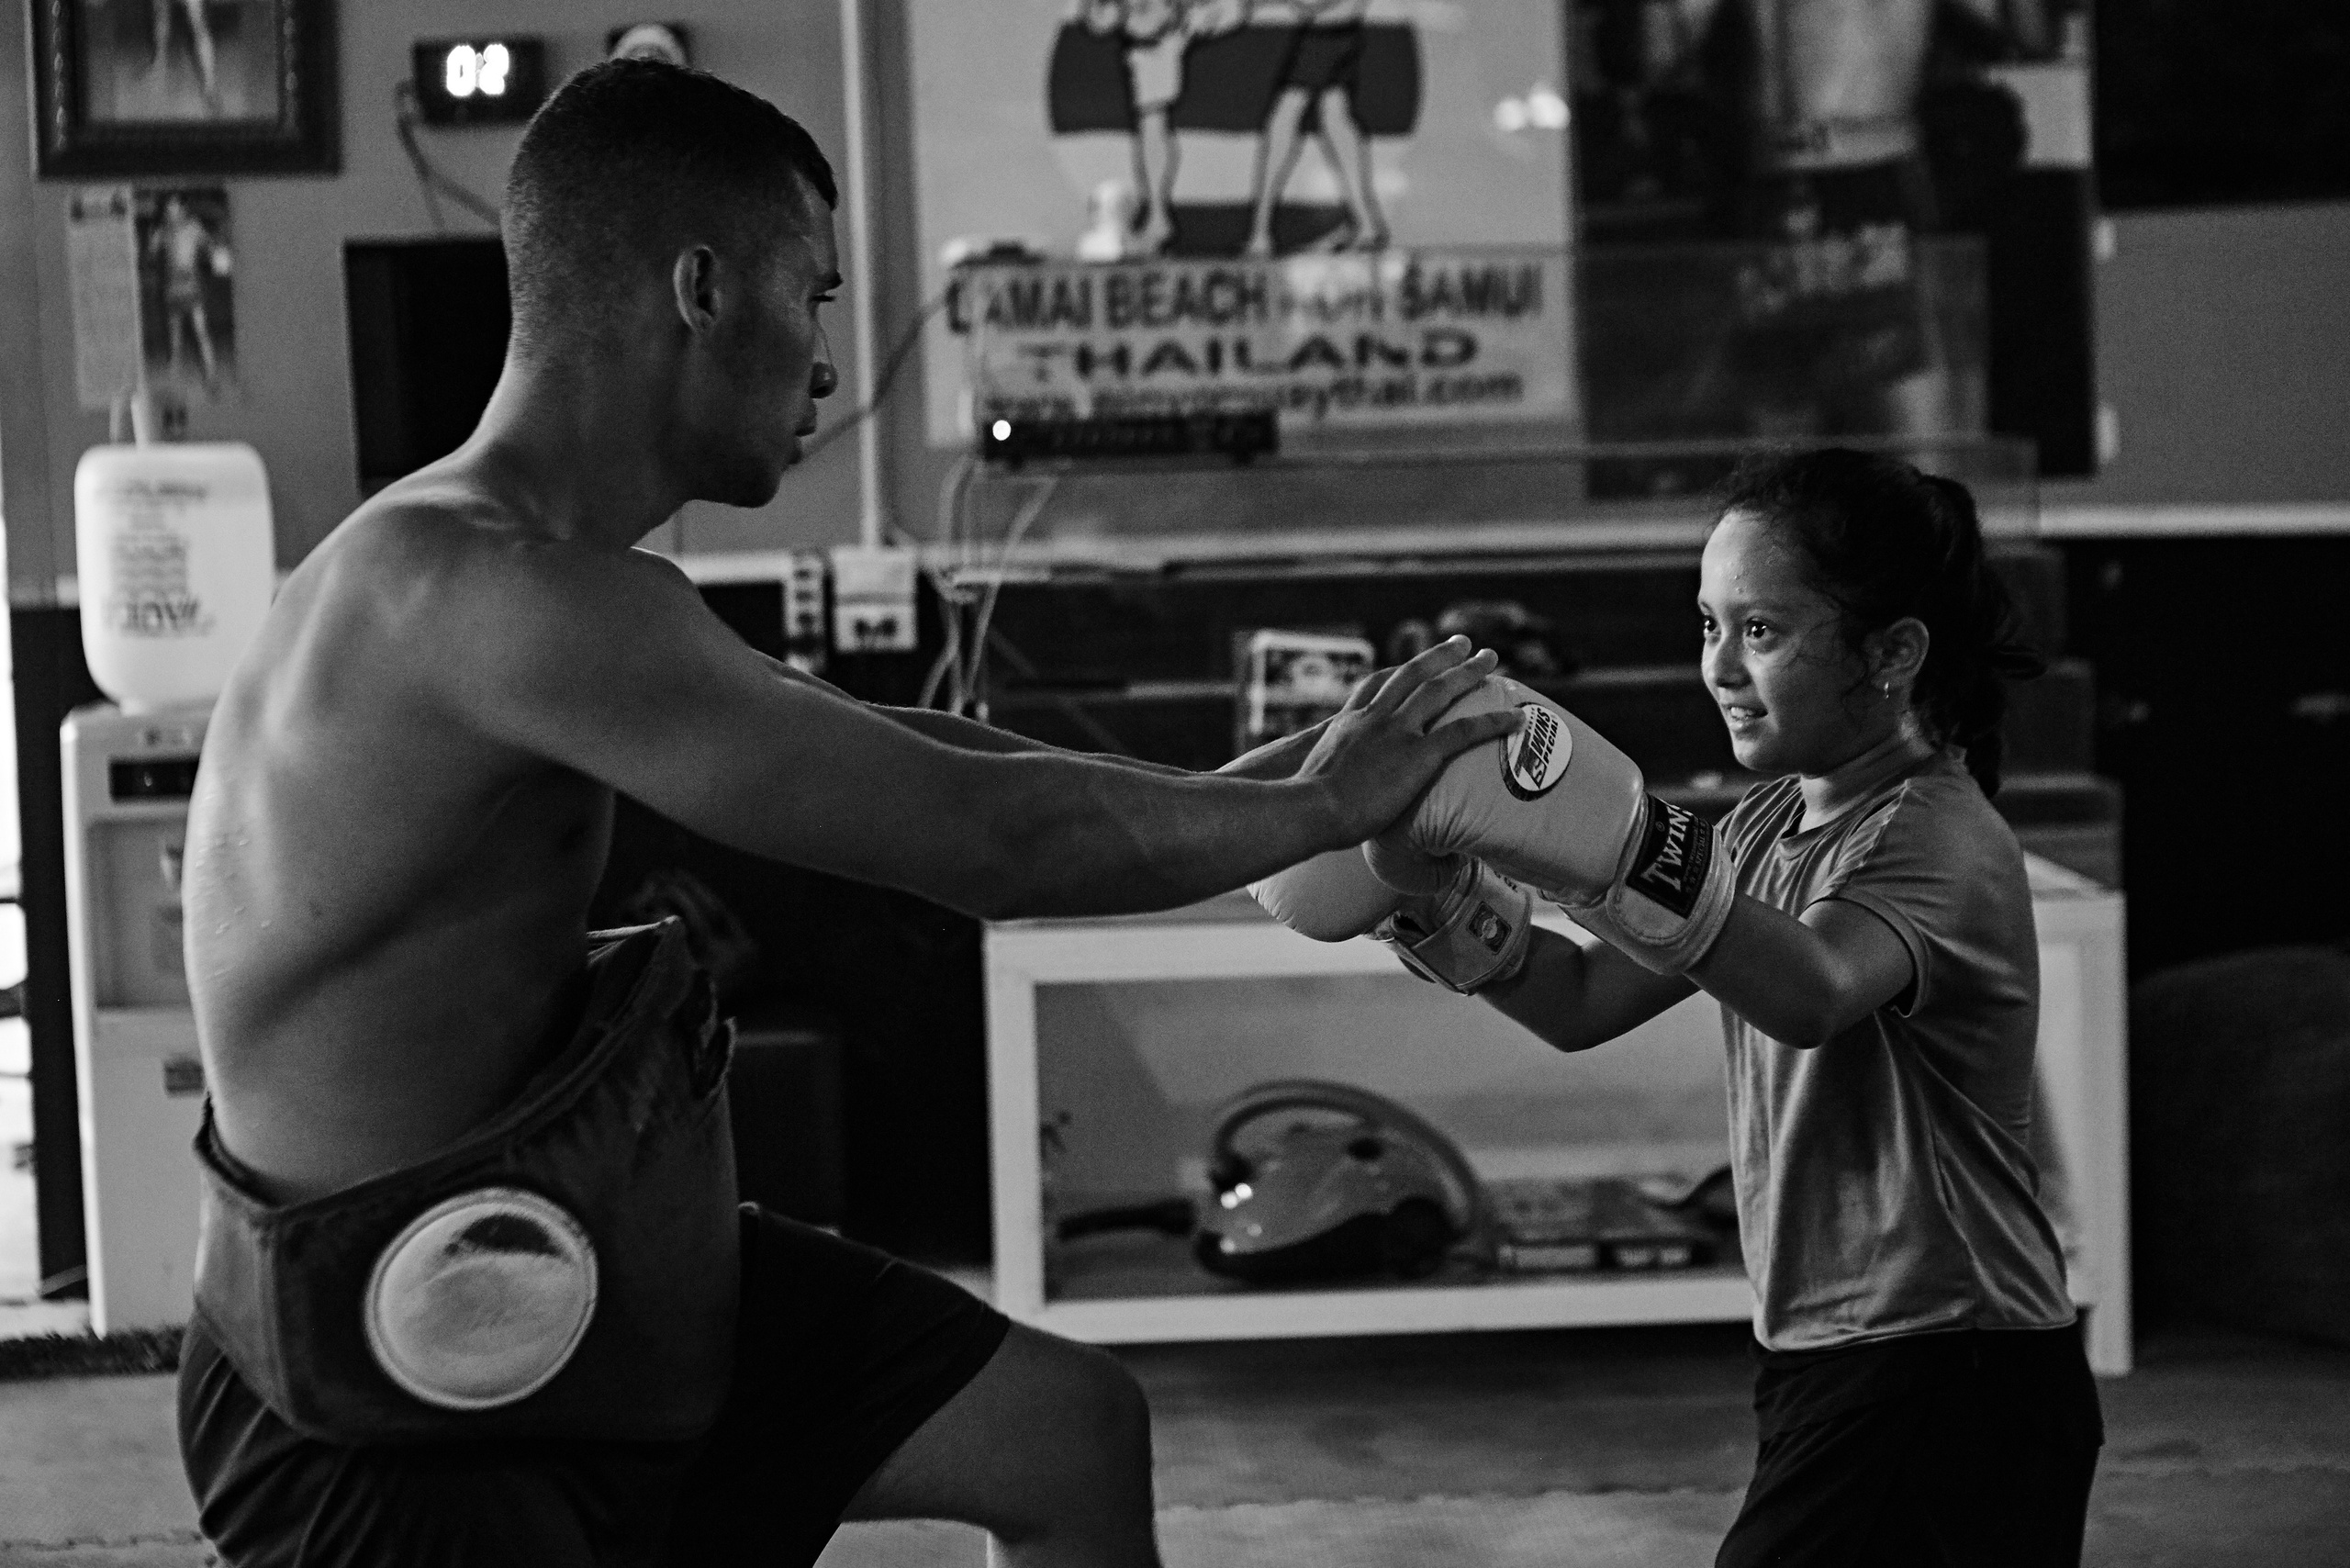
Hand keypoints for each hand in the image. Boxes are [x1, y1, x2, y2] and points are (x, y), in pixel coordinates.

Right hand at [1291, 637, 1519, 845]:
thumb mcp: (1310, 781)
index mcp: (1348, 723)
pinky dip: (1493, 722)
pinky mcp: (1417, 754)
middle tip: (1463, 643)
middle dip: (1439, 656)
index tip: (1414, 661)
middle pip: (1412, 675)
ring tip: (1491, 659)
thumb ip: (1324, 780)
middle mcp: (1373, 718)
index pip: (1376, 685)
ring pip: (1439, 691)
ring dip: (1468, 672)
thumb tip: (1324, 798)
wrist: (1309, 808)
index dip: (1399, 670)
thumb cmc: (1303, 807)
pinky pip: (1463, 732)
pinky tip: (1516, 718)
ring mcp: (1397, 732)